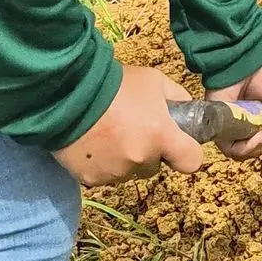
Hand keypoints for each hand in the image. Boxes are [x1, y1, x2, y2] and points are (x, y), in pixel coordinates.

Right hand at [52, 64, 205, 186]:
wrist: (70, 95)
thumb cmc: (117, 84)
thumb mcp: (154, 81)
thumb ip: (177, 97)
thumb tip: (187, 109)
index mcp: (161, 135)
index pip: (191, 161)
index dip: (187, 152)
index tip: (178, 144)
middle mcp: (141, 159)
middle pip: (155, 165)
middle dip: (150, 151)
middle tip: (135, 129)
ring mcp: (115, 172)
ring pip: (130, 171)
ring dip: (126, 159)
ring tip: (110, 134)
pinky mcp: (92, 180)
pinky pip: (106, 176)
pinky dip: (103, 164)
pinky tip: (95, 143)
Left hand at [207, 54, 261, 160]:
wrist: (243, 58)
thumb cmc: (259, 70)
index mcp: (253, 117)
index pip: (261, 140)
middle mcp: (240, 125)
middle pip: (253, 149)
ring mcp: (228, 128)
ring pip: (243, 152)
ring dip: (261, 145)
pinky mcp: (219, 128)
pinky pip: (232, 148)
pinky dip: (249, 146)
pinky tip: (261, 133)